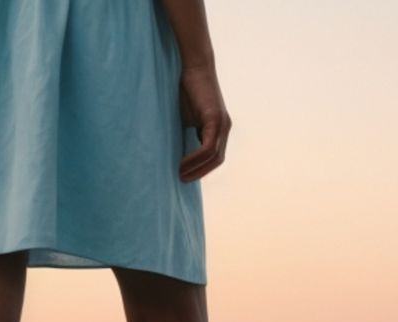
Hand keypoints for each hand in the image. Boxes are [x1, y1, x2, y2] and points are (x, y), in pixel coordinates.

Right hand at [177, 62, 230, 181]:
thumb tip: (172, 149)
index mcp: (219, 128)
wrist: (191, 65)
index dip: (202, 169)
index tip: (185, 176)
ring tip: (180, 175)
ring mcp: (222, 123)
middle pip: (217, 160)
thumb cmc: (184, 88)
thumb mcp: (185, 116)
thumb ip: (185, 131)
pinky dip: (195, 159)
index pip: (215, 156)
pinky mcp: (215, 119)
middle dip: (200, 173)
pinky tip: (182, 164)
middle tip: (181, 181)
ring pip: (214, 157)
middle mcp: (224, 127)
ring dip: (196, 169)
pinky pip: (208, 147)